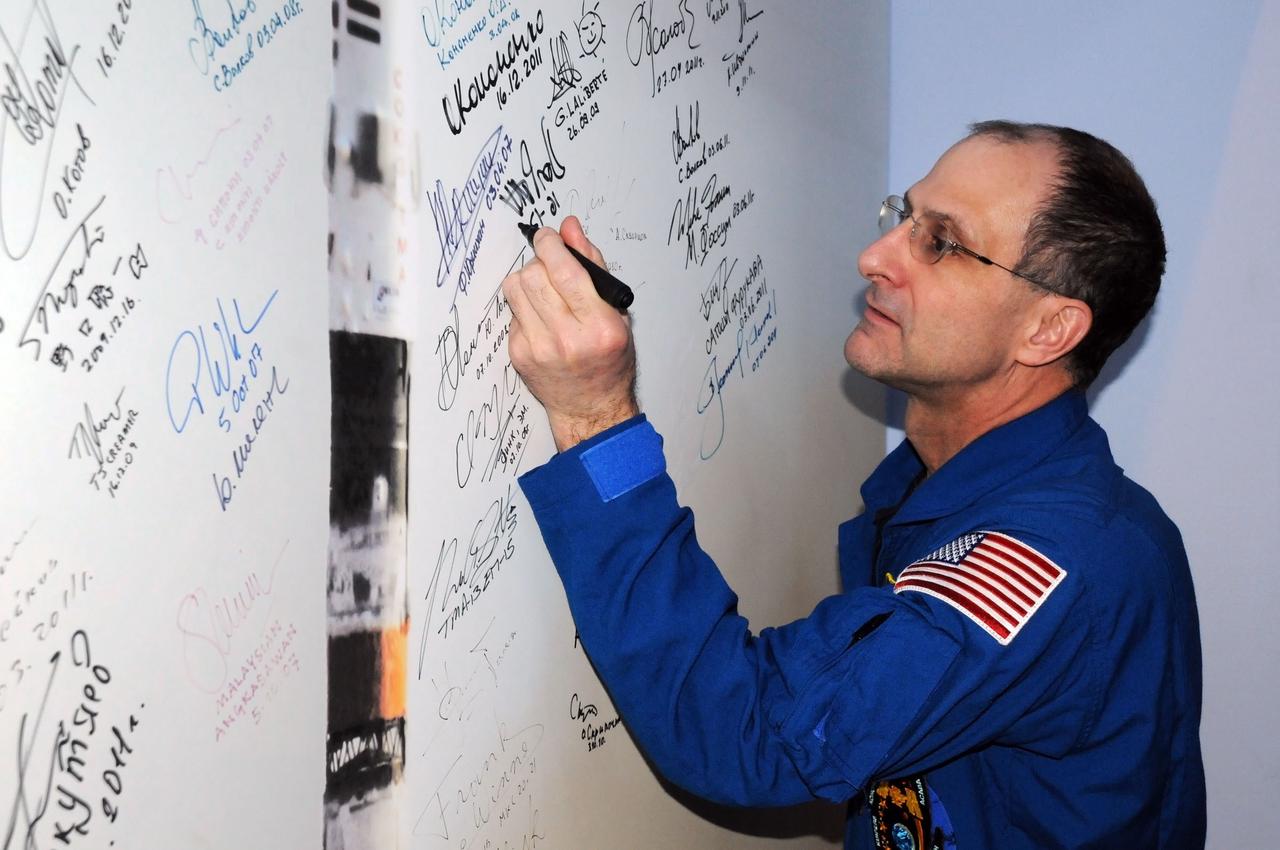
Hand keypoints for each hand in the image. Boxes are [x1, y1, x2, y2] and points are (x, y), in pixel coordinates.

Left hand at [503, 216, 638, 450]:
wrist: (590, 408)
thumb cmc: (609, 360)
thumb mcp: (616, 312)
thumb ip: (593, 265)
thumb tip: (569, 228)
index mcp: (600, 327)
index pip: (566, 272)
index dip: (551, 245)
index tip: (548, 236)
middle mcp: (568, 339)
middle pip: (534, 275)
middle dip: (539, 260)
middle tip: (549, 265)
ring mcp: (539, 349)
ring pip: (515, 288)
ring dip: (528, 279)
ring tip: (544, 290)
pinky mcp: (518, 354)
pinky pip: (512, 310)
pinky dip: (525, 305)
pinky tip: (541, 317)